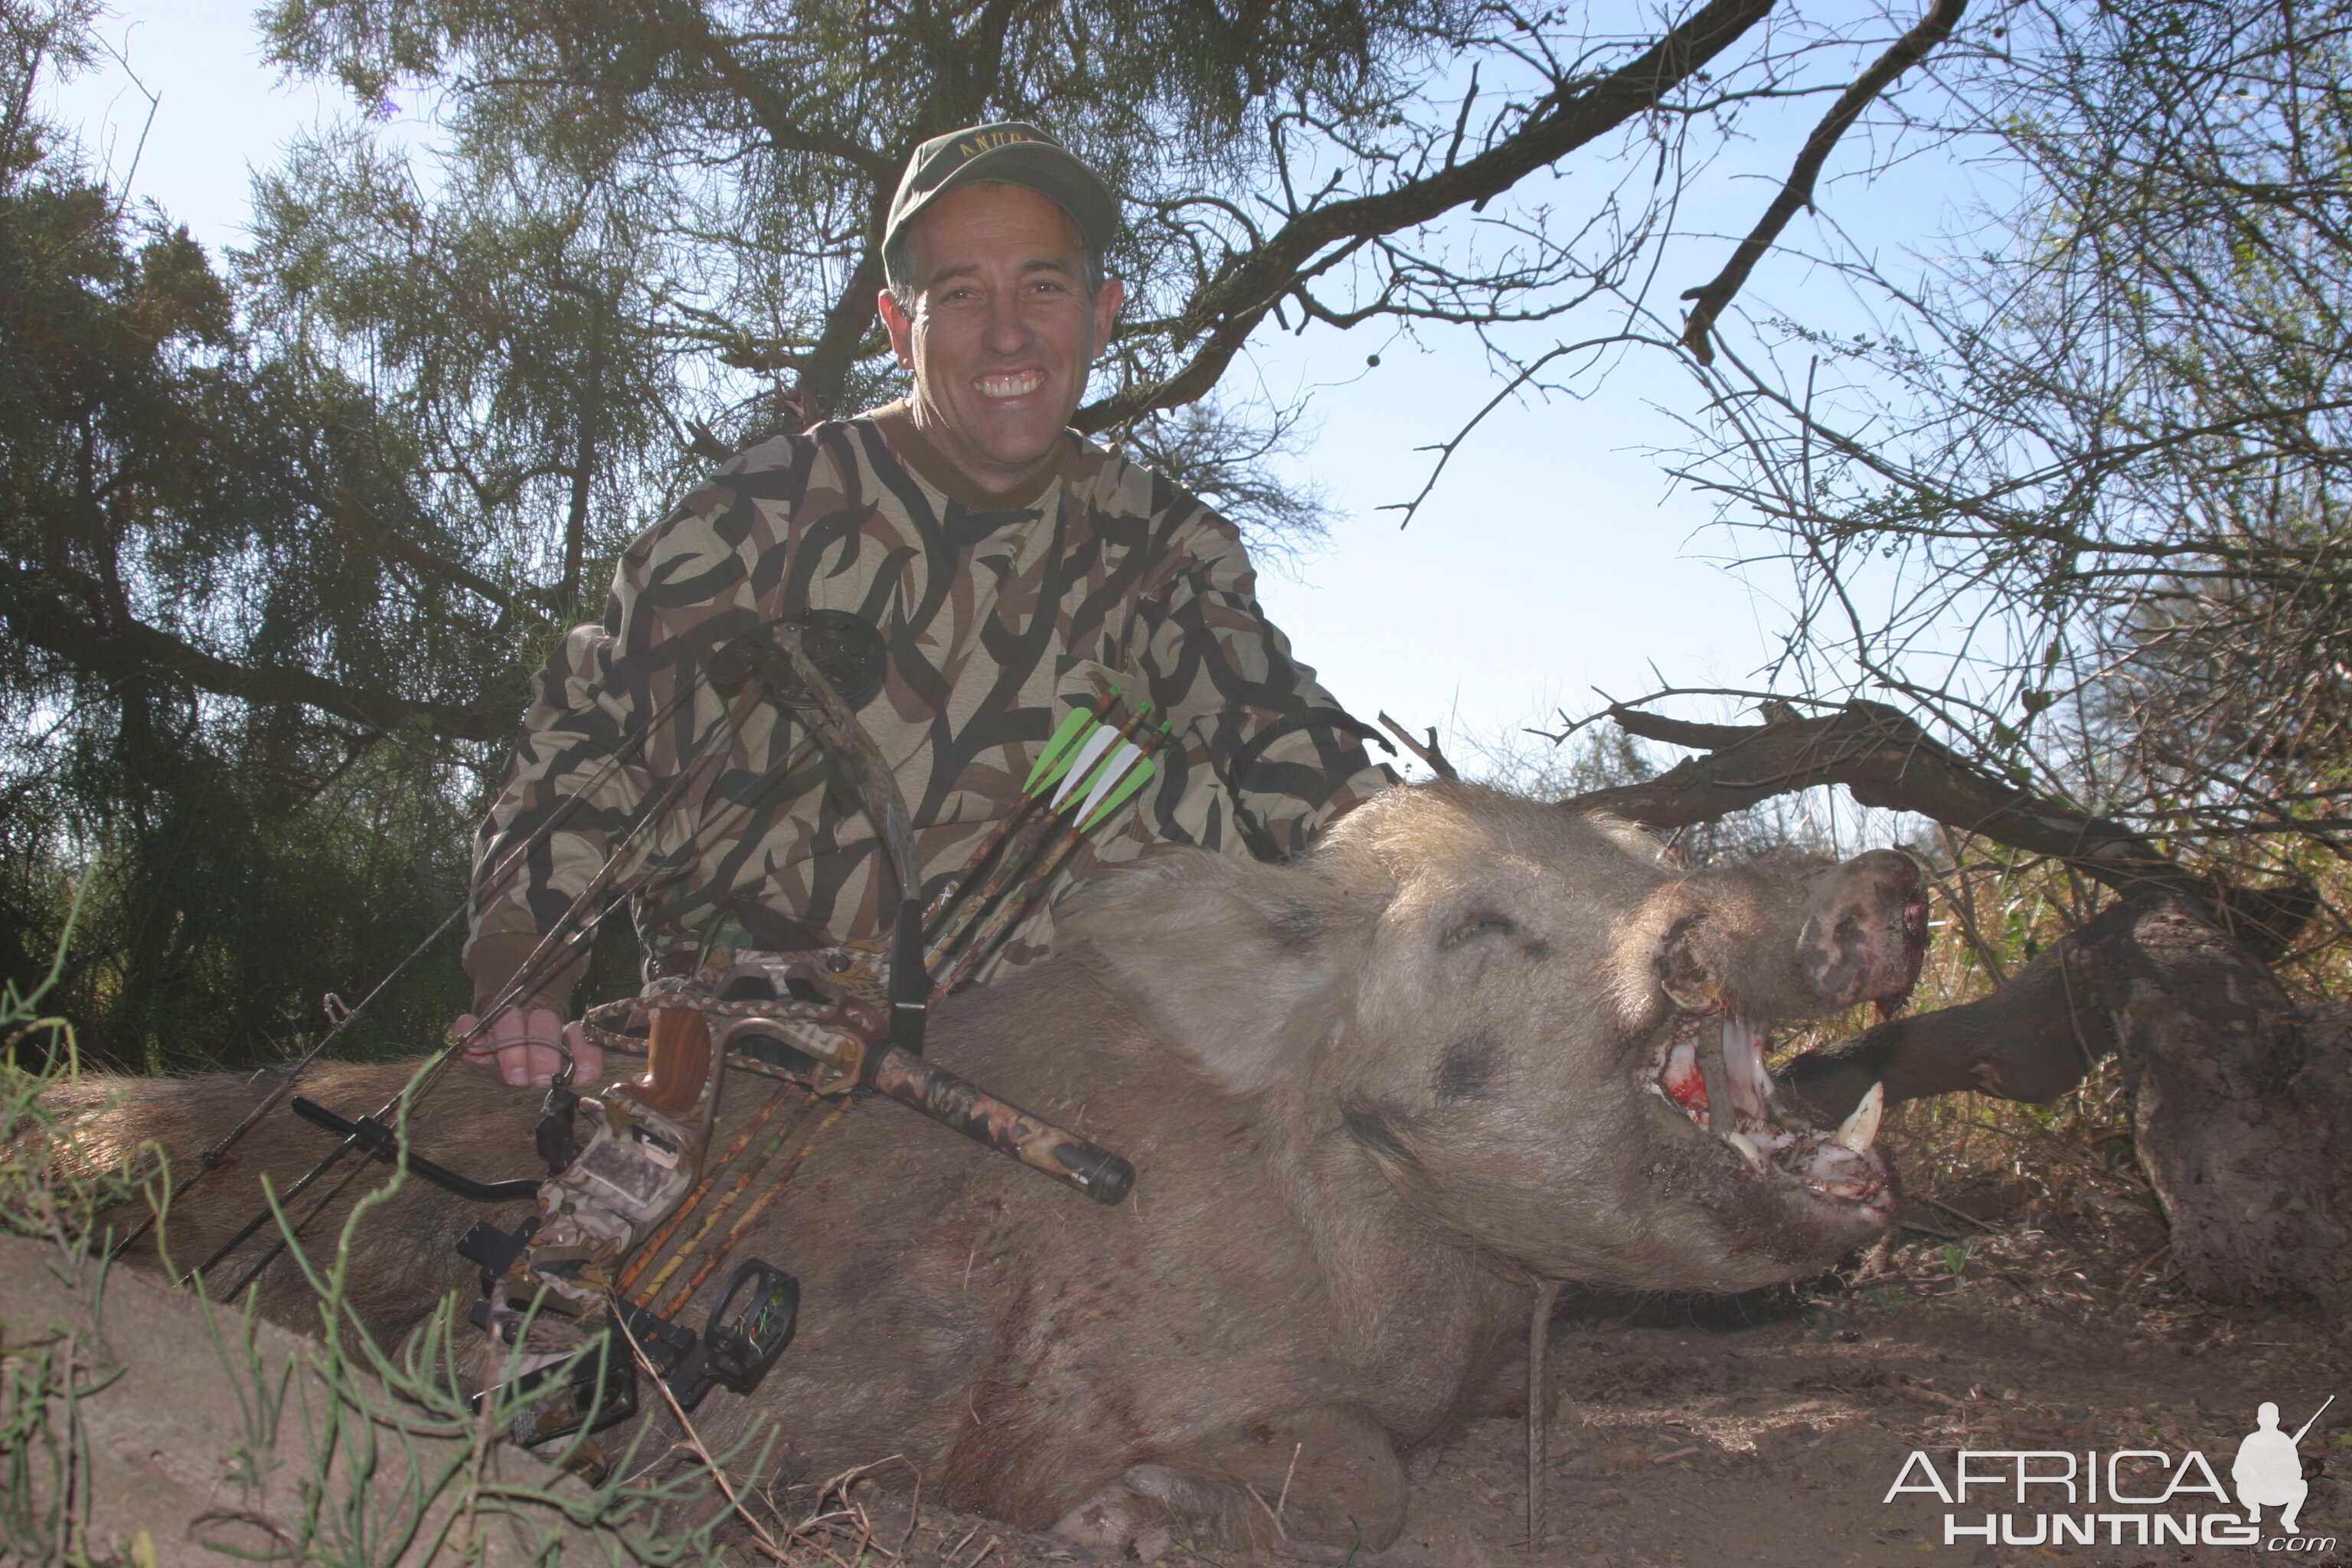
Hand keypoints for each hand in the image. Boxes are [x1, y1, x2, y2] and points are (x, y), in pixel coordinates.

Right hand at [453, 1005, 602, 1088]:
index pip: (577, 1032)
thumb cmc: (537, 1081)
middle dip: (545, 1051)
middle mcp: (534, 1023)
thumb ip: (577, 1074)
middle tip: (541, 1081)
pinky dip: (470, 1032)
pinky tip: (473, 1050)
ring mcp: (503, 1023)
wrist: (499, 1070)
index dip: (582, 1050)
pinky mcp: (474, 1029)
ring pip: (510, 1017)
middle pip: (544, 1021)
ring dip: (513, 1044)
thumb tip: (588, 1077)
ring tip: (515, 1078)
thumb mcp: (560, 1079)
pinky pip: (468, 1022)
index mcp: (561, 1034)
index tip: (583, 1076)